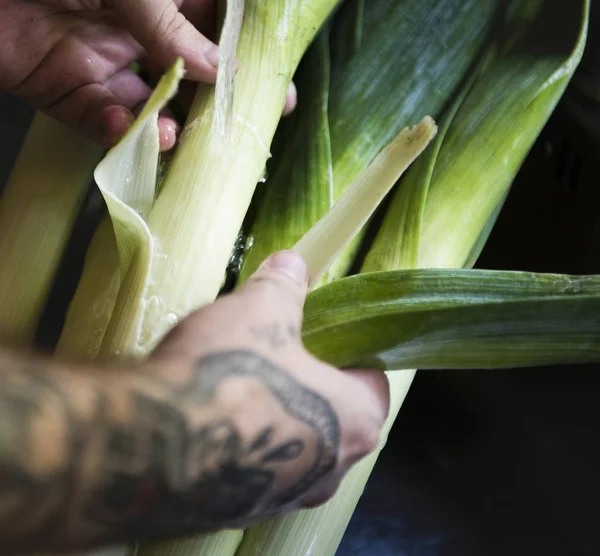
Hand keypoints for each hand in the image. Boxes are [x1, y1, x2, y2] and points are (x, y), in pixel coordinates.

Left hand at [0, 0, 296, 149]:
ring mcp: (102, 57)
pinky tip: (129, 132)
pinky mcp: (66, 89)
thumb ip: (169, 23)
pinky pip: (101, 119)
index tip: (273, 79)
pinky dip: (118, 132)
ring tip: (179, 135)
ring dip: (170, 124)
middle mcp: (136, 24)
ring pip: (152, 102)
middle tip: (247, 124)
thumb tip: (216, 69)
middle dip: (220, 98)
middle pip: (192, 68)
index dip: (245, 49)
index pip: (215, 19)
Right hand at [0, 251, 387, 551]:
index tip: (321, 335)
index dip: (348, 352)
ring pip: (296, 445)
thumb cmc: (228, 376)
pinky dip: (244, 442)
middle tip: (277, 354)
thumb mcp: (260, 311)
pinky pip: (256, 468)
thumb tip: (293, 262)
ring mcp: (287, 496)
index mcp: (356, 421)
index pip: (372, 381)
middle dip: (309, 382)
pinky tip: (213, 416)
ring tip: (240, 382)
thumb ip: (284, 285)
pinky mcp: (241, 510)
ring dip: (276, 414)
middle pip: (336, 414)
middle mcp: (332, 470)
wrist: (150, 451)